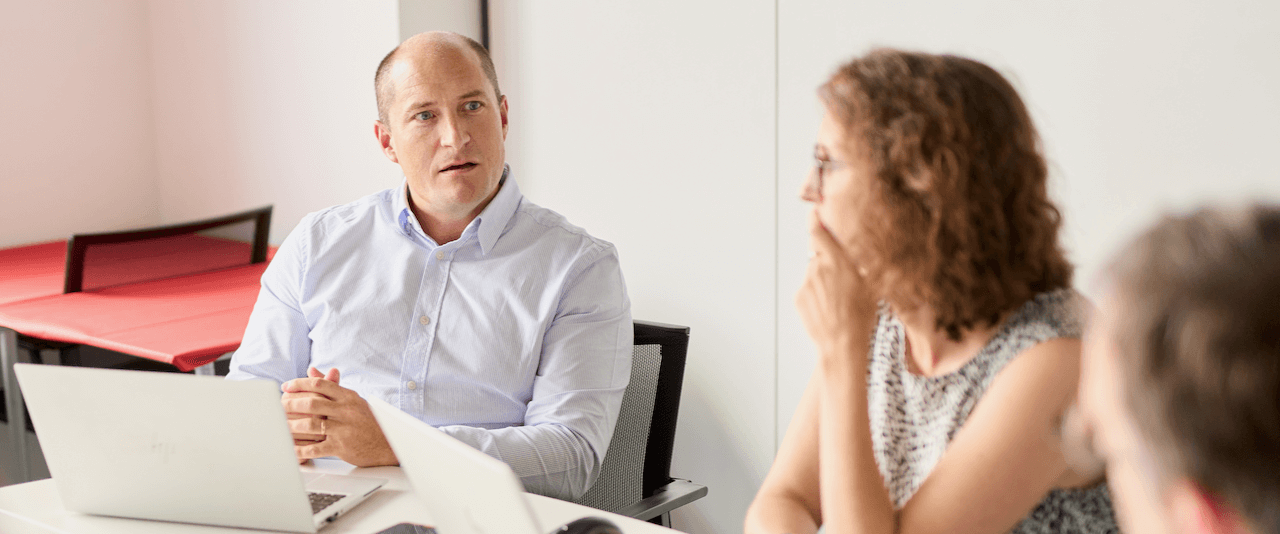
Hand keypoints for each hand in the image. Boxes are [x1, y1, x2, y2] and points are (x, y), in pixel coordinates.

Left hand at [281, 370, 397, 466]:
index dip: (299, 384)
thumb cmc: (368, 421)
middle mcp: (346, 411)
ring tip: (280, 426)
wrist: (388, 444)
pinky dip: (300, 450)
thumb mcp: (353, 400)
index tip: (285, 386)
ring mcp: (344, 429)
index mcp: (348, 397)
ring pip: (311, 425)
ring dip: (291, 426)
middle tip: (278, 405)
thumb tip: (312, 371)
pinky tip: (291, 449)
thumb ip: (332, 386)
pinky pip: (315, 449)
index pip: (320, 385)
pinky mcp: (341, 447)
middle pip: (312, 404)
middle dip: (290, 404)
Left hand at [796, 210, 877, 358]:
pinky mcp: (798, 296)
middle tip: (842, 278)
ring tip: (838, 299)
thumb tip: (857, 250)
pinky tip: (829, 306)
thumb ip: (860, 262)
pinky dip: (816, 293)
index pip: (818, 231)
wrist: (841, 343)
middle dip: (828, 260)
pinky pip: (807, 288)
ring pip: (814, 272)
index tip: (814, 212)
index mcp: (837, 261)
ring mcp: (806, 282)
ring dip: (823, 279)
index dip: (815, 219)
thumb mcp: (871, 284)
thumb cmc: (861, 316)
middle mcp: (818, 268)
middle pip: (819, 254)